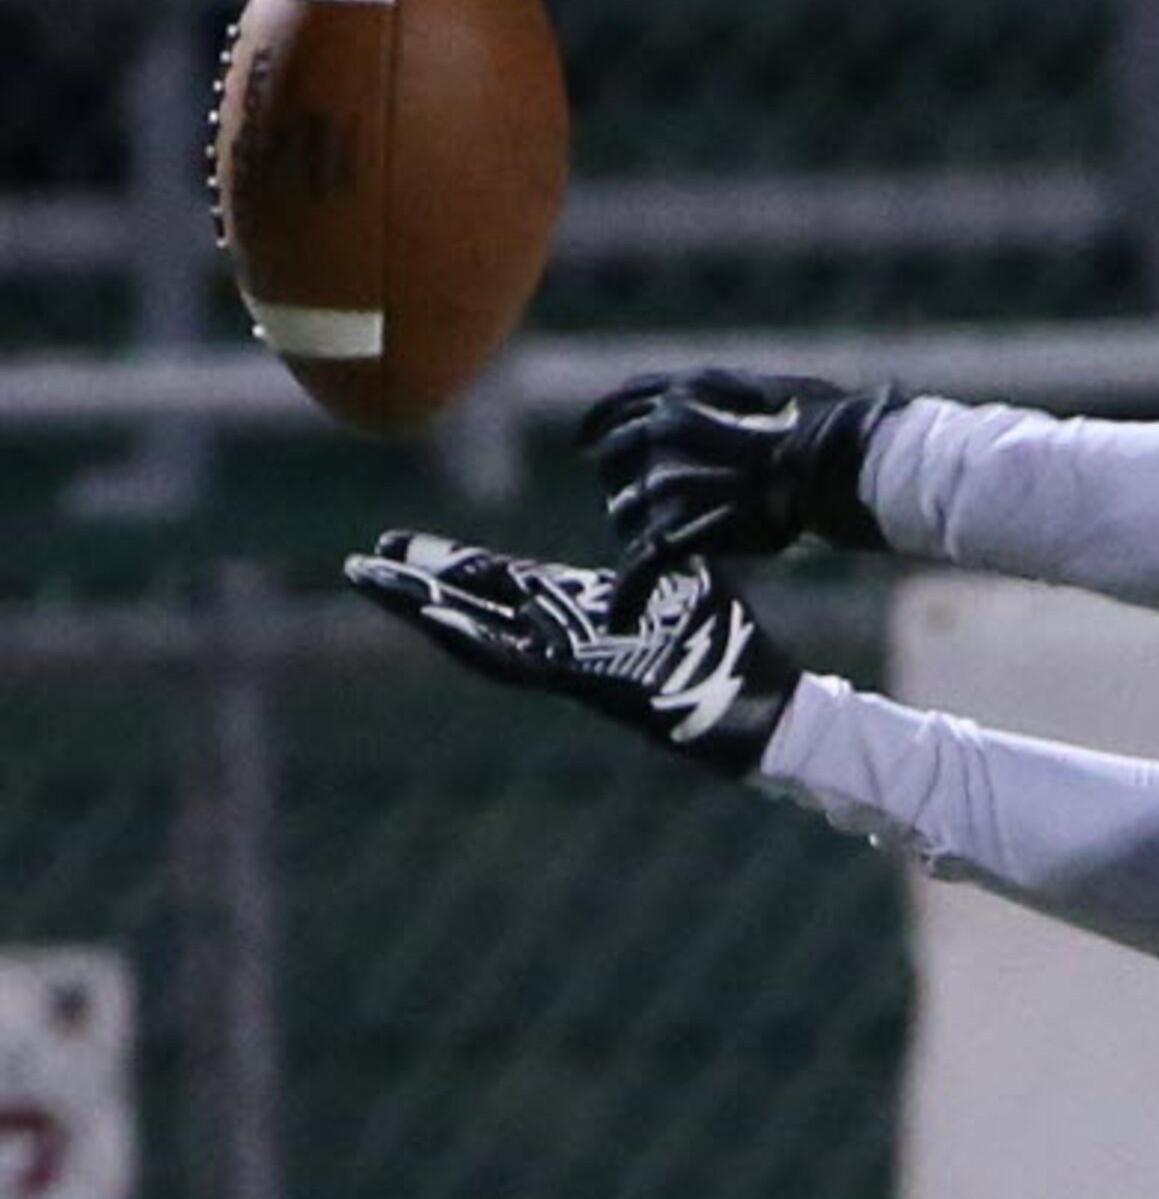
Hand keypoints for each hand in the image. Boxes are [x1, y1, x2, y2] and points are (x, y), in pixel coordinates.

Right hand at [343, 531, 796, 774]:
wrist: (758, 702)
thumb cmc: (724, 641)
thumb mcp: (680, 574)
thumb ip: (650, 543)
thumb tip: (643, 495)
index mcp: (580, 609)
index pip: (500, 581)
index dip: (450, 563)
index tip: (400, 542)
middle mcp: (563, 636)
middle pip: (474, 606)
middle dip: (417, 586)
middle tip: (360, 562)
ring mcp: (569, 663)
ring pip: (480, 637)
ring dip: (427, 613)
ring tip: (376, 587)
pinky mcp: (586, 683)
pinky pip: (519, 661)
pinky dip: (476, 639)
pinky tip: (438, 620)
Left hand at [577, 369, 903, 585]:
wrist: (840, 463)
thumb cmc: (828, 427)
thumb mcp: (774, 394)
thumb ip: (733, 402)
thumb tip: (726, 411)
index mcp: (687, 391)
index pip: (622, 404)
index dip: (599, 422)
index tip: (587, 440)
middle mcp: (666, 427)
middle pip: (613, 458)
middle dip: (619, 480)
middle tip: (632, 500)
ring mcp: (669, 477)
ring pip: (625, 513)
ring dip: (636, 531)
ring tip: (654, 548)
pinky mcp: (680, 527)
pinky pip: (642, 564)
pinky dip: (630, 594)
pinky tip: (622, 616)